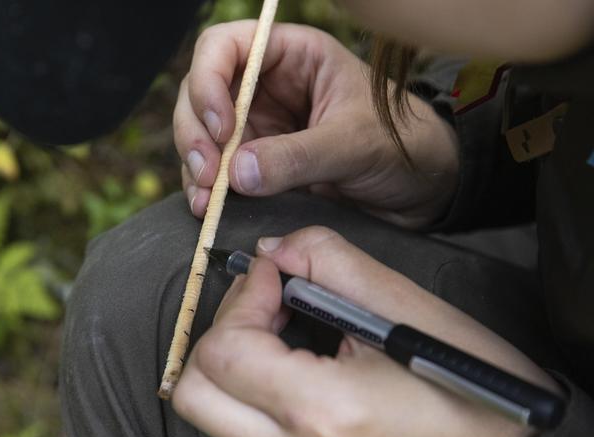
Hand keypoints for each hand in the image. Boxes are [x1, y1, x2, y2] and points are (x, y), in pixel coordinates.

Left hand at [172, 227, 561, 436]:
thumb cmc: (467, 378)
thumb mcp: (401, 303)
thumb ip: (323, 258)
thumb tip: (271, 251)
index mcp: (324, 409)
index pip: (224, 352)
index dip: (240, 299)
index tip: (274, 274)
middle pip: (193, 392)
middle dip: (217, 330)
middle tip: (265, 300)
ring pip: (209, 408)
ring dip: (227, 354)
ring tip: (277, 322)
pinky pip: (239, 420)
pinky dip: (245, 377)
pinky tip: (288, 350)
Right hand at [174, 22, 459, 228]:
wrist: (422, 188)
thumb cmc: (403, 145)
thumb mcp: (355, 145)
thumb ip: (298, 156)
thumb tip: (237, 172)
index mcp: (294, 56)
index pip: (226, 47)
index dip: (209, 80)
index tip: (220, 127)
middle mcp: (267, 86)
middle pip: (202, 91)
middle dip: (196, 131)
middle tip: (209, 172)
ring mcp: (259, 125)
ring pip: (202, 134)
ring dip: (195, 164)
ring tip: (206, 198)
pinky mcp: (258, 164)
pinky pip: (217, 170)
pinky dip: (206, 188)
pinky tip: (208, 207)